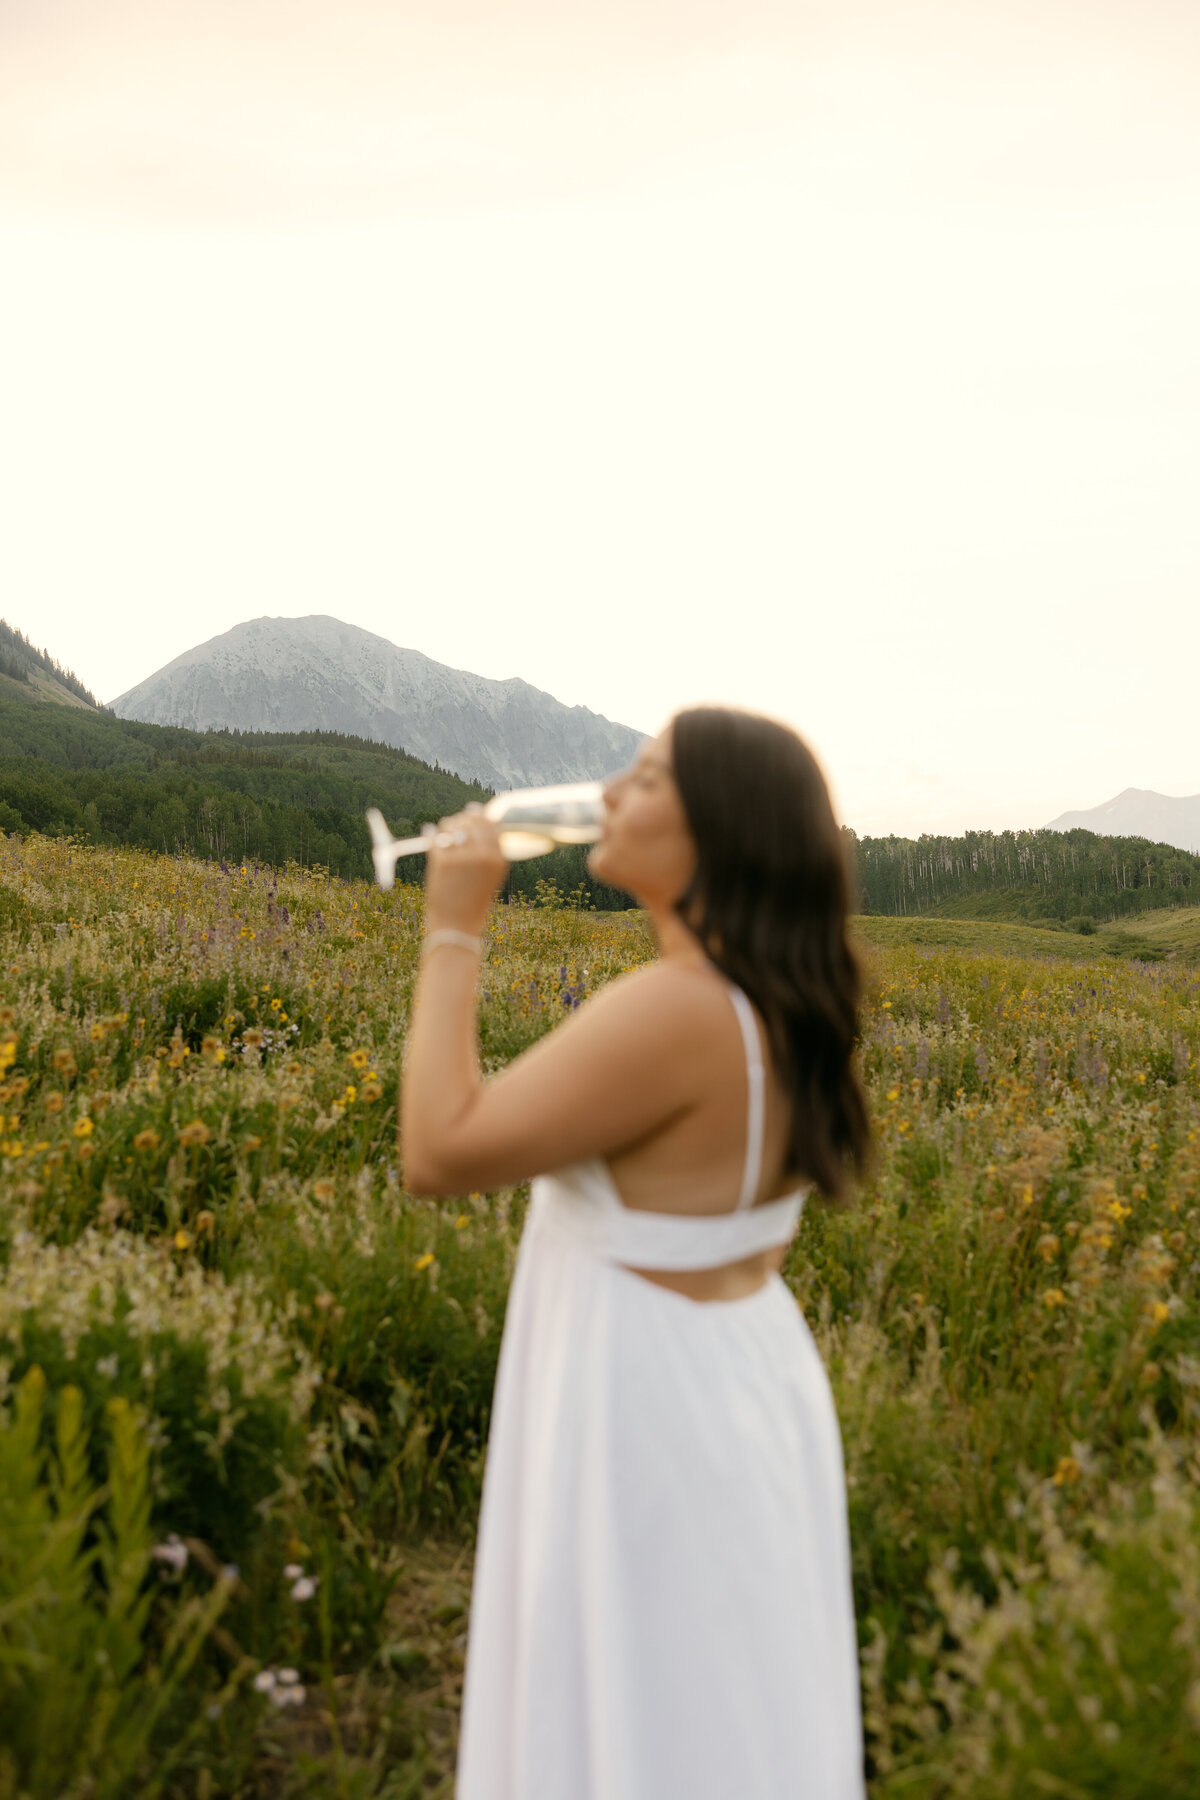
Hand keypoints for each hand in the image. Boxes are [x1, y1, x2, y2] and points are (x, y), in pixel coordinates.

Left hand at [423, 805, 507, 935]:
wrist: (457, 924)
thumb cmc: (472, 899)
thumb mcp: (490, 875)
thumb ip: (487, 850)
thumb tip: (477, 818)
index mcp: (498, 859)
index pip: (491, 823)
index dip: (479, 814)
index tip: (471, 812)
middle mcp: (483, 856)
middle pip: (471, 821)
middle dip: (461, 818)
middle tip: (453, 822)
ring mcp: (462, 859)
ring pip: (452, 826)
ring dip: (446, 825)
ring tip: (441, 830)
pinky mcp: (442, 863)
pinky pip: (434, 838)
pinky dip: (430, 834)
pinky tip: (428, 833)